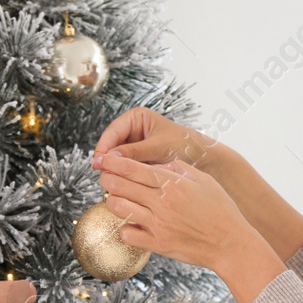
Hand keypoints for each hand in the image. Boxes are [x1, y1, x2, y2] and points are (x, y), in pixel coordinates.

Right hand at [92, 107, 222, 171]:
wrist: (204, 158)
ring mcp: (135, 145)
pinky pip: (126, 167)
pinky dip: (123, 175)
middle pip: (111, 145)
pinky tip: (122, 185)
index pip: (113, 131)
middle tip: (103, 175)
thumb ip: (133, 152)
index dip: (104, 147)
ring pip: (117, 158)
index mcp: (137, 118)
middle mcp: (133, 130)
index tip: (98, 162)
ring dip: (114, 169)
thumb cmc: (185, 145)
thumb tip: (109, 158)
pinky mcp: (139, 160)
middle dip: (108, 160)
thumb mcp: (158, 147)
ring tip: (111, 182)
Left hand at [96, 154, 284, 302]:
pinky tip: (131, 223)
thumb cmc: (221, 210)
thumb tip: (161, 162)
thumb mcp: (204, 180)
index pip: (134, 168)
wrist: (231, 243)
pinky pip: (127, 234)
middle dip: (108, 178)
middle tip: (105, 177)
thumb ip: (180, 168)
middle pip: (120, 185)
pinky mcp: (157, 244)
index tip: (105, 159)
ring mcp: (158, 224)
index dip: (114, 162)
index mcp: (173, 184)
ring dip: (113, 201)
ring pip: (118, 207)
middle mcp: (162, 202)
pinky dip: (125, 227)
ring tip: (116, 198)